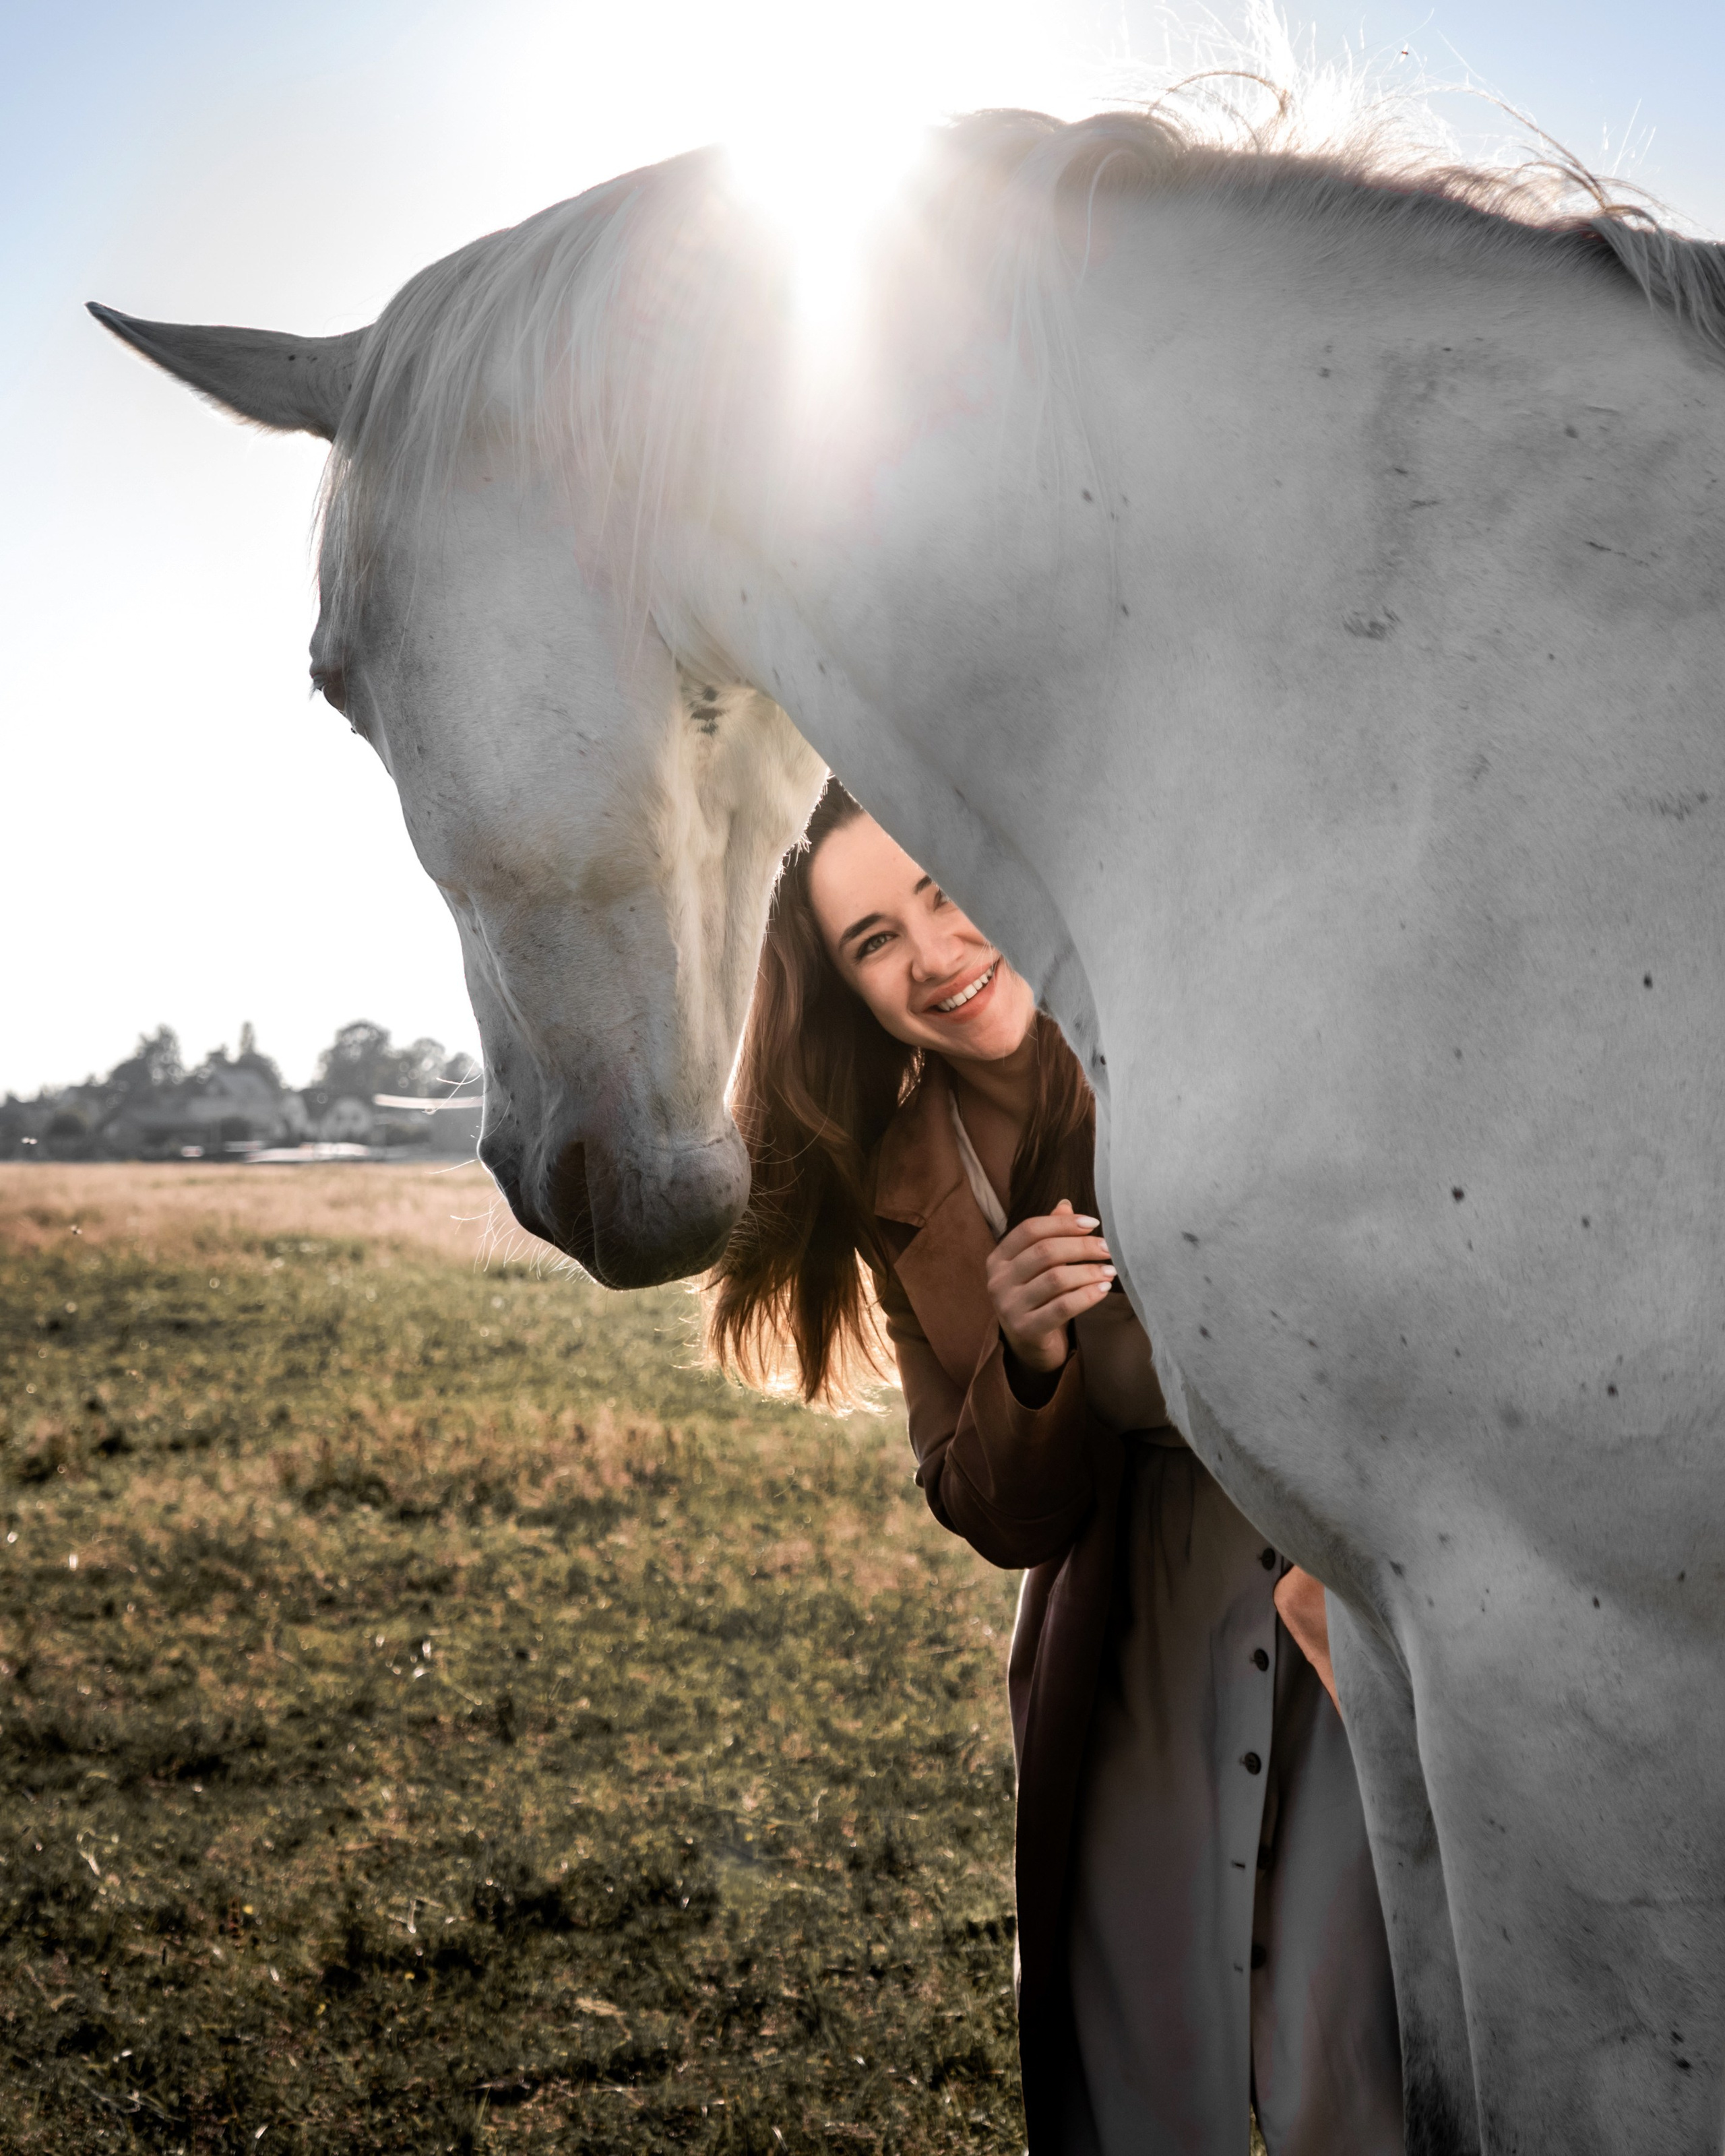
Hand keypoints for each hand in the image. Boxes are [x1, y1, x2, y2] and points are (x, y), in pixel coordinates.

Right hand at [985, 1199, 1114, 1373]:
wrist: (1029, 1346)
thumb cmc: (1037, 1299)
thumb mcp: (1038, 1267)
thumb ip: (1048, 1236)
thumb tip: (1065, 1205)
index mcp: (998, 1259)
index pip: (1030, 1229)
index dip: (1063, 1224)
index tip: (1093, 1223)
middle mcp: (998, 1281)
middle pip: (1045, 1252)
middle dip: (1082, 1247)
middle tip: (1107, 1248)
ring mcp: (1009, 1307)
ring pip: (1056, 1279)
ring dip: (1088, 1271)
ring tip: (1110, 1270)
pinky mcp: (1026, 1329)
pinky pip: (1062, 1307)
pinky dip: (1087, 1295)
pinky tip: (1103, 1289)